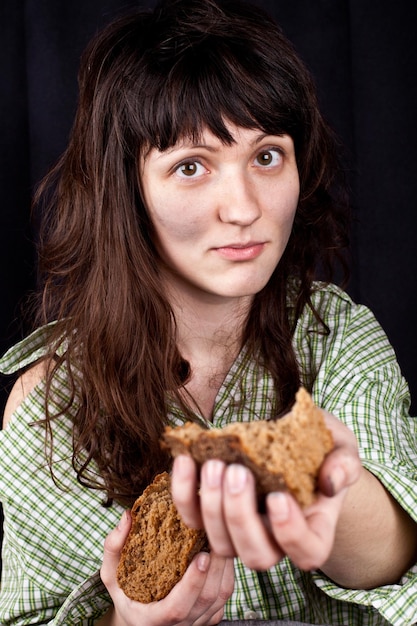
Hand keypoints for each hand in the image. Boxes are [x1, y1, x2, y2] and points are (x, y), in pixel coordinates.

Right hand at [100, 509, 234, 625]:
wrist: (139, 620)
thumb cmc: (126, 595)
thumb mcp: (112, 575)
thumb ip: (114, 548)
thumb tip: (127, 516)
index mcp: (153, 620)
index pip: (178, 607)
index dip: (192, 583)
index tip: (202, 555)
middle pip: (207, 598)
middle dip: (217, 565)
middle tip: (218, 534)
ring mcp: (197, 623)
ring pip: (221, 597)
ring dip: (225, 566)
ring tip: (222, 537)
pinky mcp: (210, 617)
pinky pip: (225, 597)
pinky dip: (228, 572)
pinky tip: (223, 551)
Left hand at [171, 411, 361, 571]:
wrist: (290, 439)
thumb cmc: (320, 445)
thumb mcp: (341, 445)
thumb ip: (344, 463)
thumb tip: (330, 482)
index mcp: (313, 528)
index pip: (307, 552)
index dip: (290, 533)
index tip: (279, 496)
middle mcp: (275, 539)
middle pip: (256, 555)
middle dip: (241, 517)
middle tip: (237, 472)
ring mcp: (240, 531)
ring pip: (221, 543)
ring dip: (212, 505)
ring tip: (214, 464)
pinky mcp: (211, 513)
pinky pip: (191, 516)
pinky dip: (184, 491)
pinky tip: (186, 460)